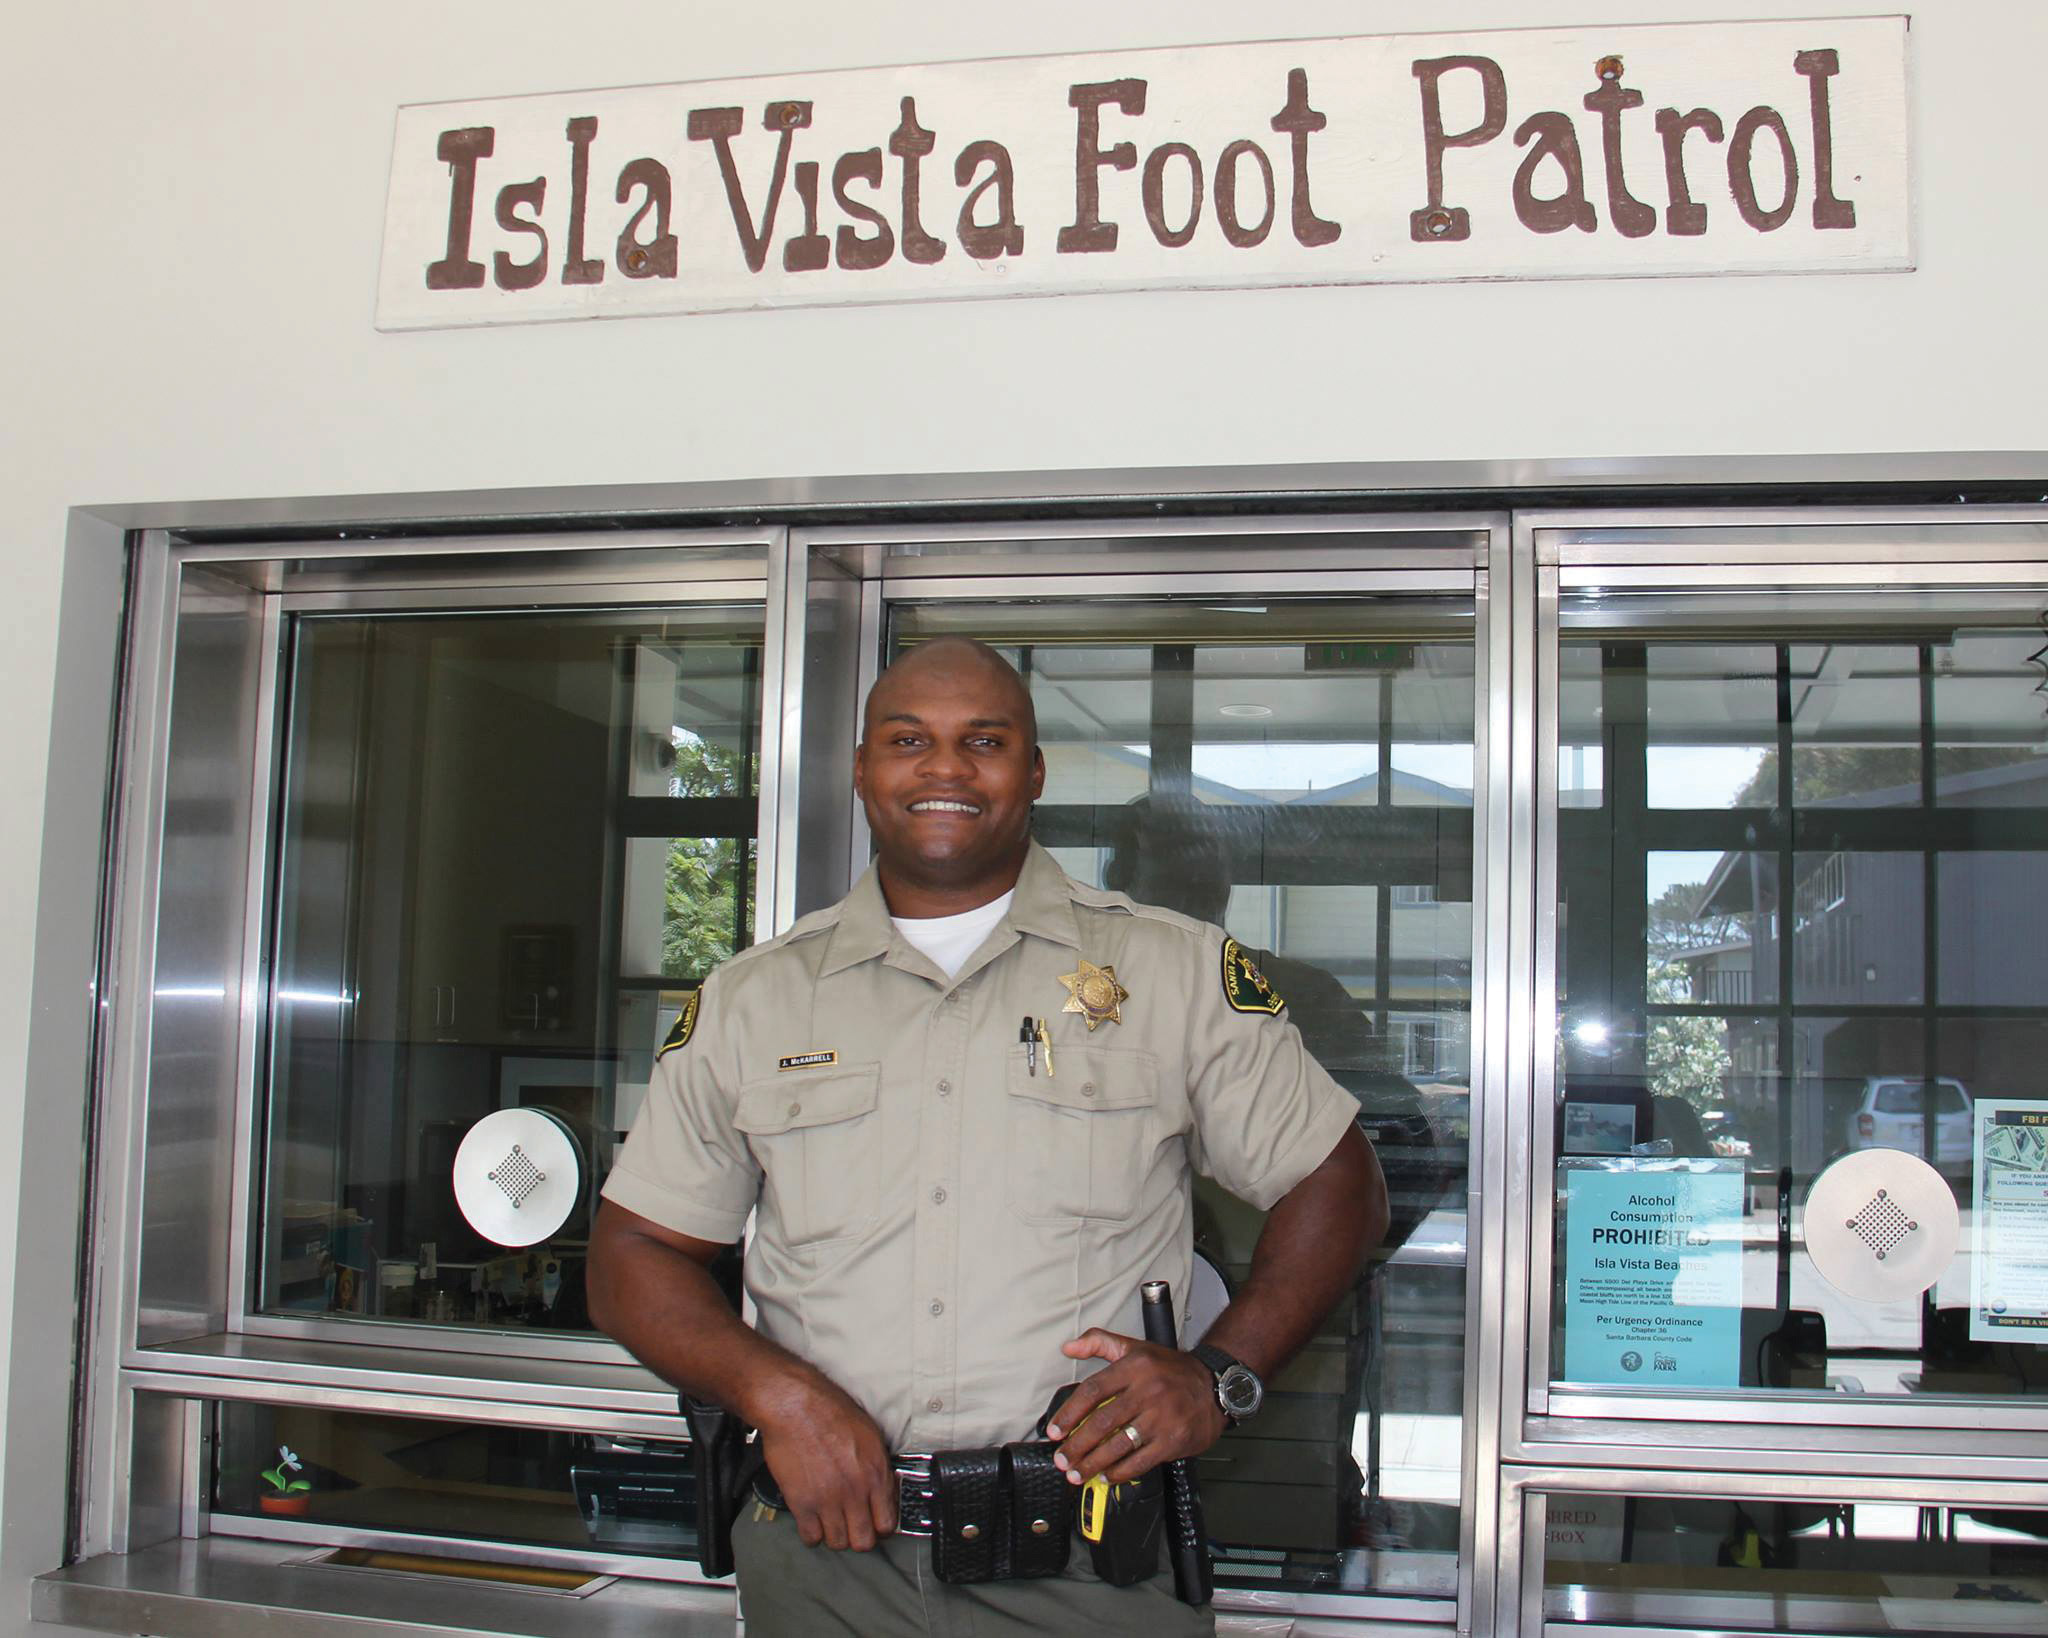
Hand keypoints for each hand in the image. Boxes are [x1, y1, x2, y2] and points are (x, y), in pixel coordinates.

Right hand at [751, 1369, 896, 1549]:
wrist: (795, 1406)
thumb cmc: (830, 1411)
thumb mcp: (870, 1435)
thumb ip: (879, 1466)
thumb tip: (884, 1487)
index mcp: (875, 1474)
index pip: (887, 1523)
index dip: (881, 1526)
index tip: (874, 1522)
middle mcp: (855, 1492)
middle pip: (863, 1541)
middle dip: (859, 1536)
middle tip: (853, 1525)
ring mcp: (828, 1501)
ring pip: (838, 1543)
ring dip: (835, 1534)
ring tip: (832, 1520)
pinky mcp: (802, 1504)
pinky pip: (811, 1537)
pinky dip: (812, 1533)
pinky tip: (813, 1519)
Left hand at [1044, 1329, 1225, 1487]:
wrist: (1214, 1386)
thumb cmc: (1171, 1369)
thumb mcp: (1135, 1347)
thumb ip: (1099, 1342)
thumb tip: (1069, 1346)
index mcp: (1134, 1367)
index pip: (1093, 1390)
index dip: (1070, 1413)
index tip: (1055, 1430)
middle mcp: (1147, 1391)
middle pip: (1102, 1422)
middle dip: (1077, 1445)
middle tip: (1062, 1458)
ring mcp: (1161, 1417)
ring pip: (1119, 1444)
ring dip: (1093, 1463)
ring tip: (1077, 1472)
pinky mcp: (1173, 1440)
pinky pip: (1140, 1461)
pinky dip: (1120, 1472)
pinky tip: (1107, 1475)